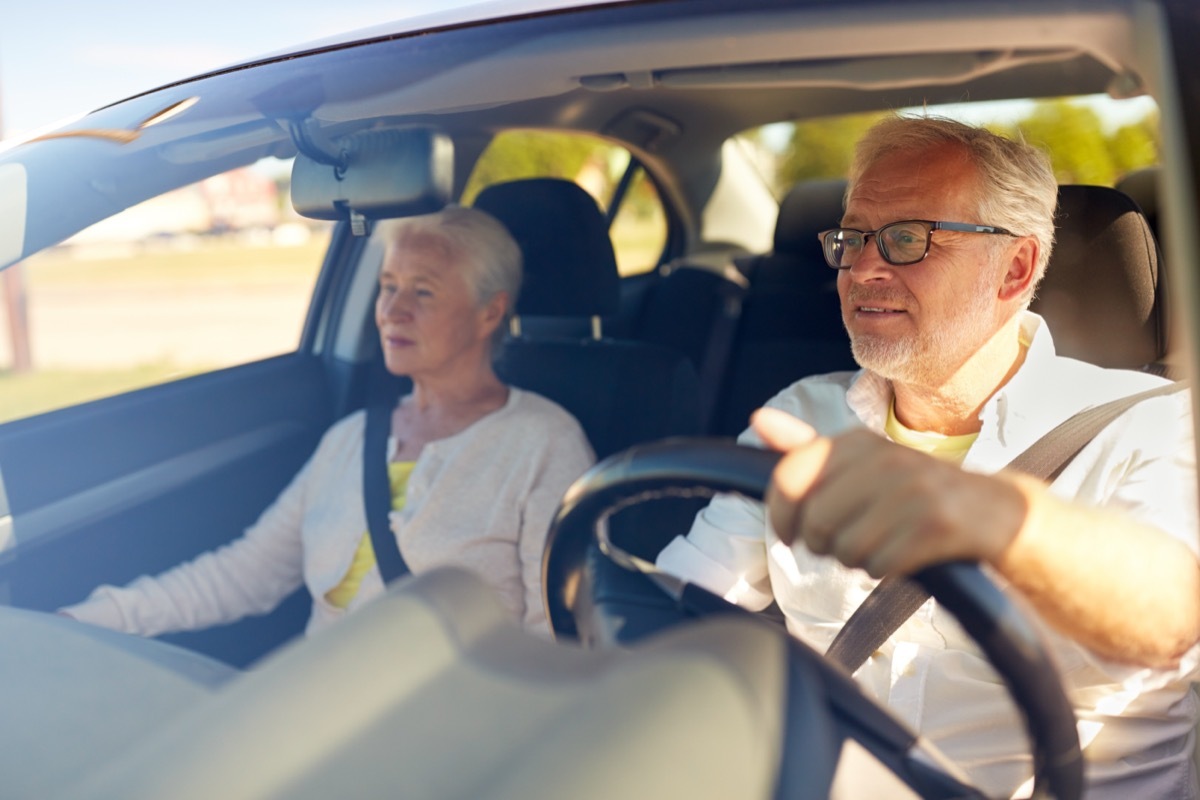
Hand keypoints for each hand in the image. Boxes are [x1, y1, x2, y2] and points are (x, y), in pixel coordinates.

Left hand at [751, 407, 1029, 577]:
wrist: (998, 514)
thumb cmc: (915, 493)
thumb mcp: (861, 464)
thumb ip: (807, 449)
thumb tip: (759, 419)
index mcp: (858, 442)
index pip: (789, 477)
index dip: (781, 514)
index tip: (790, 532)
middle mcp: (884, 459)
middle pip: (814, 522)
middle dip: (822, 545)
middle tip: (844, 543)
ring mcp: (914, 490)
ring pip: (845, 550)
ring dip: (857, 559)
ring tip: (881, 544)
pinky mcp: (938, 525)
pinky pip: (880, 565)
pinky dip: (886, 569)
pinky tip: (904, 555)